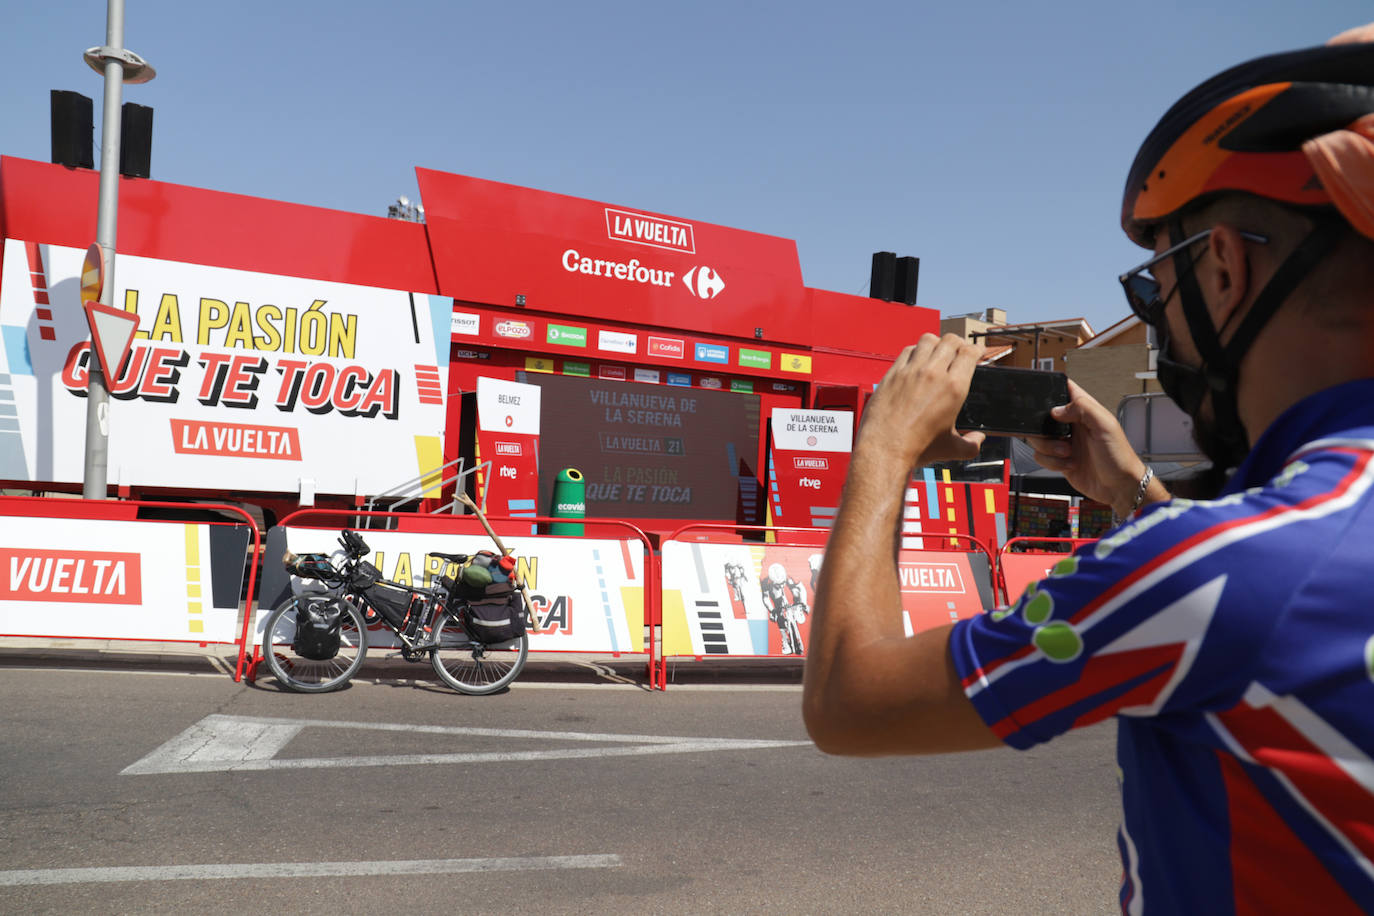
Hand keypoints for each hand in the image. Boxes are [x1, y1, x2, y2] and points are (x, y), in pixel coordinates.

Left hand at [856, 334, 985, 467]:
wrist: (885, 449)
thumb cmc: (916, 448)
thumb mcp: (951, 449)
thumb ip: (971, 444)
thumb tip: (979, 439)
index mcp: (954, 388)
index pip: (969, 353)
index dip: (975, 349)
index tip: (976, 352)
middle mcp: (933, 374)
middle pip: (950, 341)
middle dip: (958, 343)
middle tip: (958, 350)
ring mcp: (911, 371)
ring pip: (928, 340)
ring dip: (937, 343)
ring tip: (938, 351)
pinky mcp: (893, 373)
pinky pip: (907, 350)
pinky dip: (915, 350)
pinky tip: (916, 359)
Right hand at [1028, 380, 1161, 515]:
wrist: (1119, 487)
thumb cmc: (1119, 456)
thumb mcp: (1105, 425)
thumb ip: (1083, 409)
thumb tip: (1057, 409)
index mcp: (1085, 411)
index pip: (1064, 390)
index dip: (1052, 391)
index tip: (1050, 405)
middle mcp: (1072, 425)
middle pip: (1043, 417)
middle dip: (1044, 428)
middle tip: (1060, 436)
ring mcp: (1065, 442)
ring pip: (1039, 438)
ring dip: (1049, 448)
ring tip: (1068, 453)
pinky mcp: (1059, 460)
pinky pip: (1041, 457)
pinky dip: (1051, 463)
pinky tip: (1069, 464)